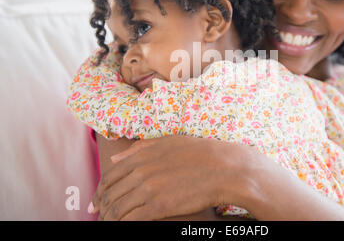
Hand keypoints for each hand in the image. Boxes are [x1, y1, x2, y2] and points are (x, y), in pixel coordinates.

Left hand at [89, 136, 250, 219]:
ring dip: (109, 217)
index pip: (110, 176)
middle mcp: (141, 171)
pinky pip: (130, 220)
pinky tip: (121, 226)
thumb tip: (114, 158)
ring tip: (108, 222)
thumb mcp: (168, 142)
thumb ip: (139, 148)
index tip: (96, 201)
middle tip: (98, 214)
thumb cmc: (199, 153)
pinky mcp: (158, 206)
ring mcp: (148, 189)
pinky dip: (121, 225)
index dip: (99, 191)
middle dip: (101, 206)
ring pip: (117, 209)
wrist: (223, 168)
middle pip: (110, 193)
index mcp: (141, 155)